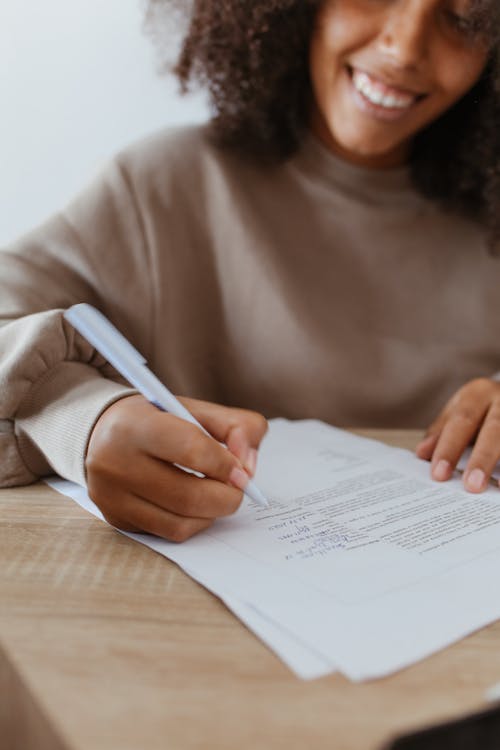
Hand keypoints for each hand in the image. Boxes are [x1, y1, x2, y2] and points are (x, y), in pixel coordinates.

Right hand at [85, 394, 267, 540]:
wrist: (100, 433)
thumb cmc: (156, 420)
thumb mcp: (193, 409)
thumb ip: (233, 426)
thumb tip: (248, 466)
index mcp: (135, 425)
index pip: (191, 449)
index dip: (226, 464)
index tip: (243, 471)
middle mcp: (116, 463)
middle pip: (188, 496)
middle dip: (226, 496)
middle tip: (238, 488)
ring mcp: (112, 497)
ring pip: (181, 522)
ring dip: (213, 513)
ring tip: (218, 494)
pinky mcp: (117, 519)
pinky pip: (169, 533)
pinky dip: (194, 523)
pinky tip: (196, 505)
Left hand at [416, 377, 499, 492]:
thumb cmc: (482, 407)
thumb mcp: (460, 411)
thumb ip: (442, 431)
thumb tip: (422, 454)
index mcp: (477, 393)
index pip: (461, 421)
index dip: (450, 448)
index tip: (439, 474)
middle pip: (493, 430)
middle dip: (481, 459)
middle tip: (471, 486)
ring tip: (499, 488)